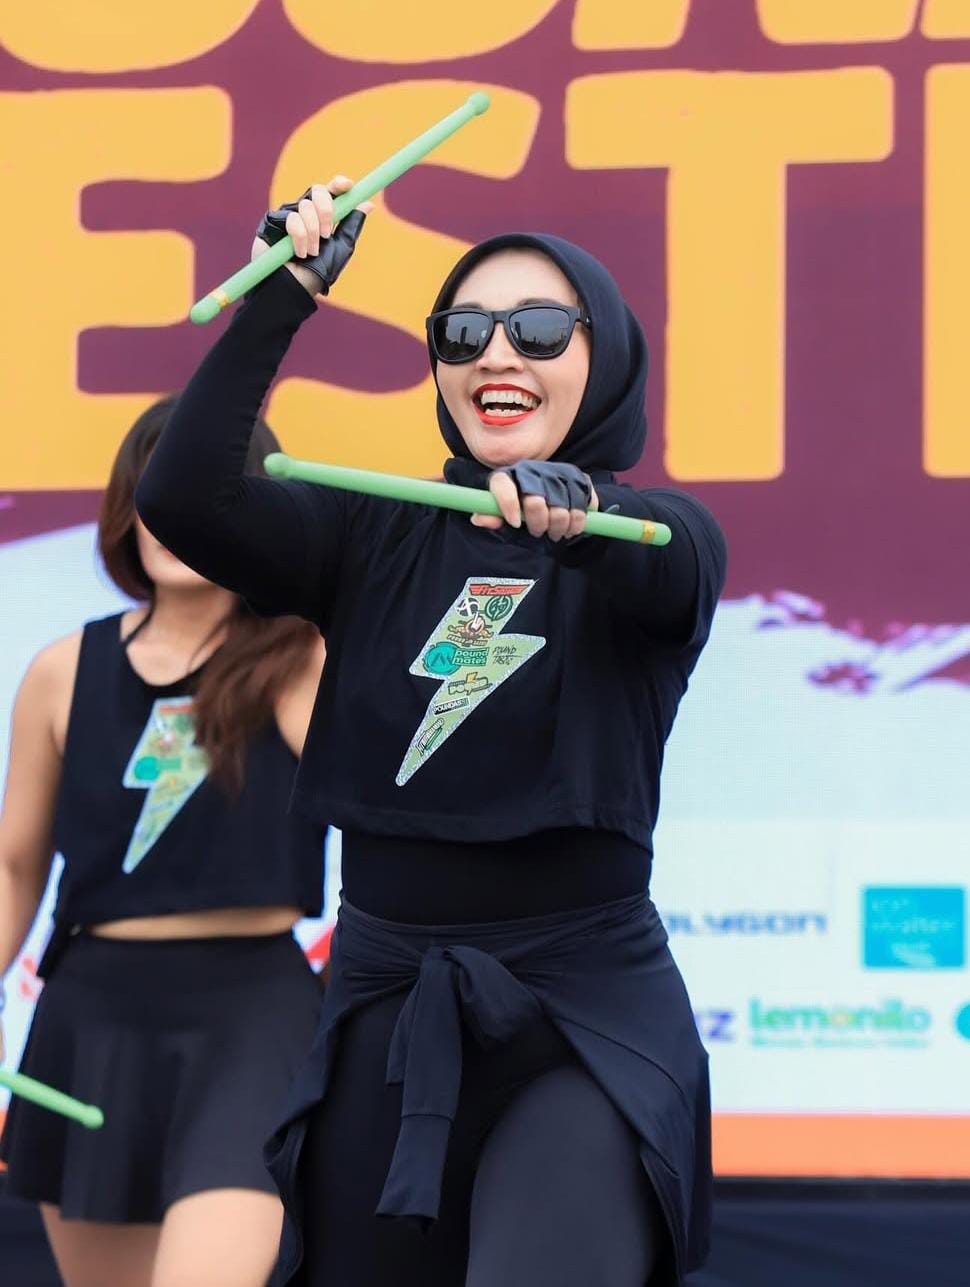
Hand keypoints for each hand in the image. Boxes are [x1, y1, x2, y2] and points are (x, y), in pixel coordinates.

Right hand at [251, 176, 372, 301]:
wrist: (295, 287)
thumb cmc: (317, 273)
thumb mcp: (341, 248)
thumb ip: (351, 224)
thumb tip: (369, 203)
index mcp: (323, 216)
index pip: (331, 192)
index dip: (339, 184)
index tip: (348, 186)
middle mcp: (306, 213)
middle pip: (318, 190)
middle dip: (325, 210)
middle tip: (326, 234)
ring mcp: (288, 215)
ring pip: (305, 205)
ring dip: (312, 232)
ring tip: (310, 253)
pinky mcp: (272, 222)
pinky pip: (291, 218)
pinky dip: (299, 237)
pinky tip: (298, 252)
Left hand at [471, 461, 597, 541]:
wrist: (552, 497)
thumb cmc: (522, 509)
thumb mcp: (504, 515)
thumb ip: (492, 517)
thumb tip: (478, 519)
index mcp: (509, 476)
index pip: (503, 486)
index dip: (508, 505)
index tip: (516, 523)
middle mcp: (533, 470)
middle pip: (535, 501)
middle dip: (538, 523)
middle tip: (539, 532)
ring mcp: (558, 472)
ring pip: (562, 507)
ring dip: (560, 527)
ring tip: (556, 533)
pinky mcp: (580, 479)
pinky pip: (583, 504)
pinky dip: (579, 521)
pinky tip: (572, 527)